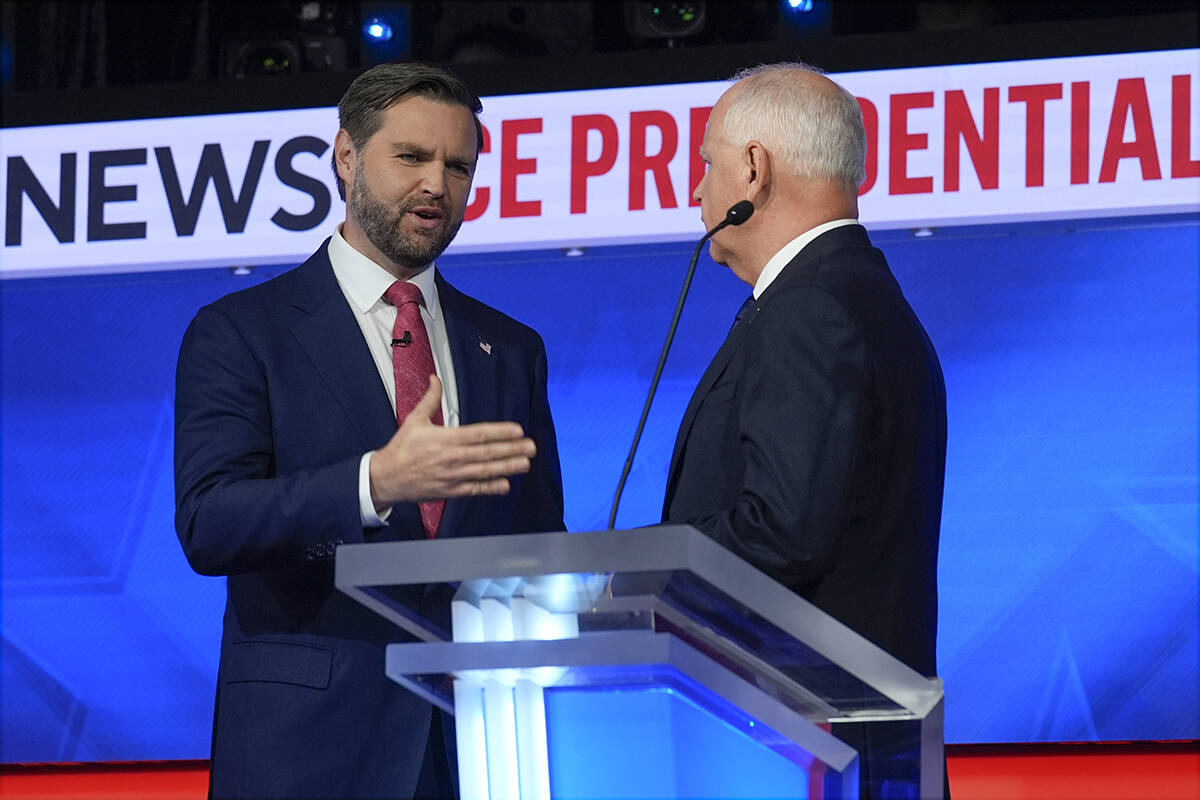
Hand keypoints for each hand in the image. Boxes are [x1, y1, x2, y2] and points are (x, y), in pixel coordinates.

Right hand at [369, 374, 535, 508]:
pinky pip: (474, 489)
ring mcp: (452, 476)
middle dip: (511, 449)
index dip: (500, 432)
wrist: (386, 478)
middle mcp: (451, 458)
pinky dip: (490, 488)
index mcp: (444, 439)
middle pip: (487, 453)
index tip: (517, 430)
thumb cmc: (401, 449)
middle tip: (531, 446)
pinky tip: (506, 485)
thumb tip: (434, 378)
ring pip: (484, 472)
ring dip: (507, 468)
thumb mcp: (414, 420)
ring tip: (525, 463)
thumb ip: (430, 399)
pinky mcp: (450, 491)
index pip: (478, 434)